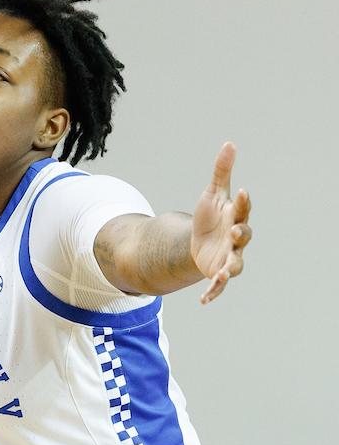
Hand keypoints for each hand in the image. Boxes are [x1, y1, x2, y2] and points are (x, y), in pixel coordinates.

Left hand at [191, 142, 251, 303]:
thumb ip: (221, 172)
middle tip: (234, 231)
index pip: (244, 209)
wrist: (198, 239)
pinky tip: (204, 301)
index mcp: (236, 218)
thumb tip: (229, 144)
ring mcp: (229, 257)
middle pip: (244, 237)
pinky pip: (218, 285)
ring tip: (220, 273)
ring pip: (235, 265)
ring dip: (228, 269)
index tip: (244, 191)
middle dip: (240, 235)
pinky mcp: (217, 272)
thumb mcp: (212, 194)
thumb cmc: (210, 215)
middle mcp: (236, 239)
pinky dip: (213, 292)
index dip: (245, 202)